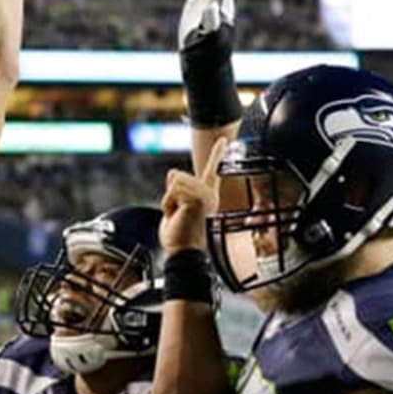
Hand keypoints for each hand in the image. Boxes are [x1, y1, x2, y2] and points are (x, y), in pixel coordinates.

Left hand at [160, 137, 225, 254]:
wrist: (184, 254)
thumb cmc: (179, 238)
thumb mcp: (174, 209)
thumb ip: (175, 191)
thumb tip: (172, 172)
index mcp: (207, 196)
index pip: (212, 170)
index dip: (217, 154)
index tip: (224, 139)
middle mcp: (208, 194)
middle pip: (176, 176)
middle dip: (169, 196)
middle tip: (178, 216)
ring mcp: (203, 196)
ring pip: (173, 181)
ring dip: (168, 201)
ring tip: (178, 217)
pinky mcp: (196, 199)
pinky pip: (171, 191)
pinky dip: (168, 205)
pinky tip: (177, 217)